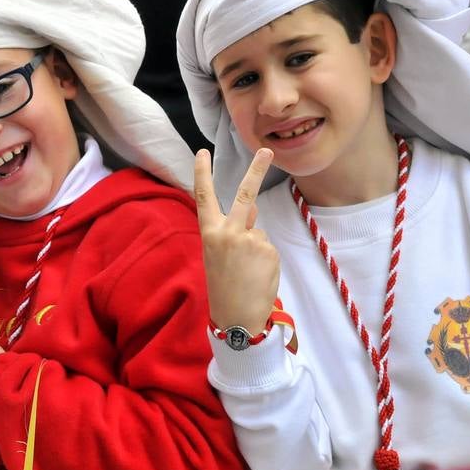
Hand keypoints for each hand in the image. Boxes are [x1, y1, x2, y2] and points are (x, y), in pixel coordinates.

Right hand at [193, 148, 279, 331]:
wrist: (236, 318)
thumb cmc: (225, 287)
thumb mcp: (220, 254)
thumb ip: (234, 229)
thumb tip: (253, 208)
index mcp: (209, 233)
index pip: (204, 198)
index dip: (202, 174)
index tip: (202, 153)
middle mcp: (228, 232)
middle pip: (245, 195)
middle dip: (257, 170)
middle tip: (268, 151)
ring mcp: (250, 240)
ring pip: (258, 231)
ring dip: (256, 248)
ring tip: (247, 272)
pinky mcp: (268, 250)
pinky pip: (268, 247)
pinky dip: (265, 260)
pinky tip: (257, 275)